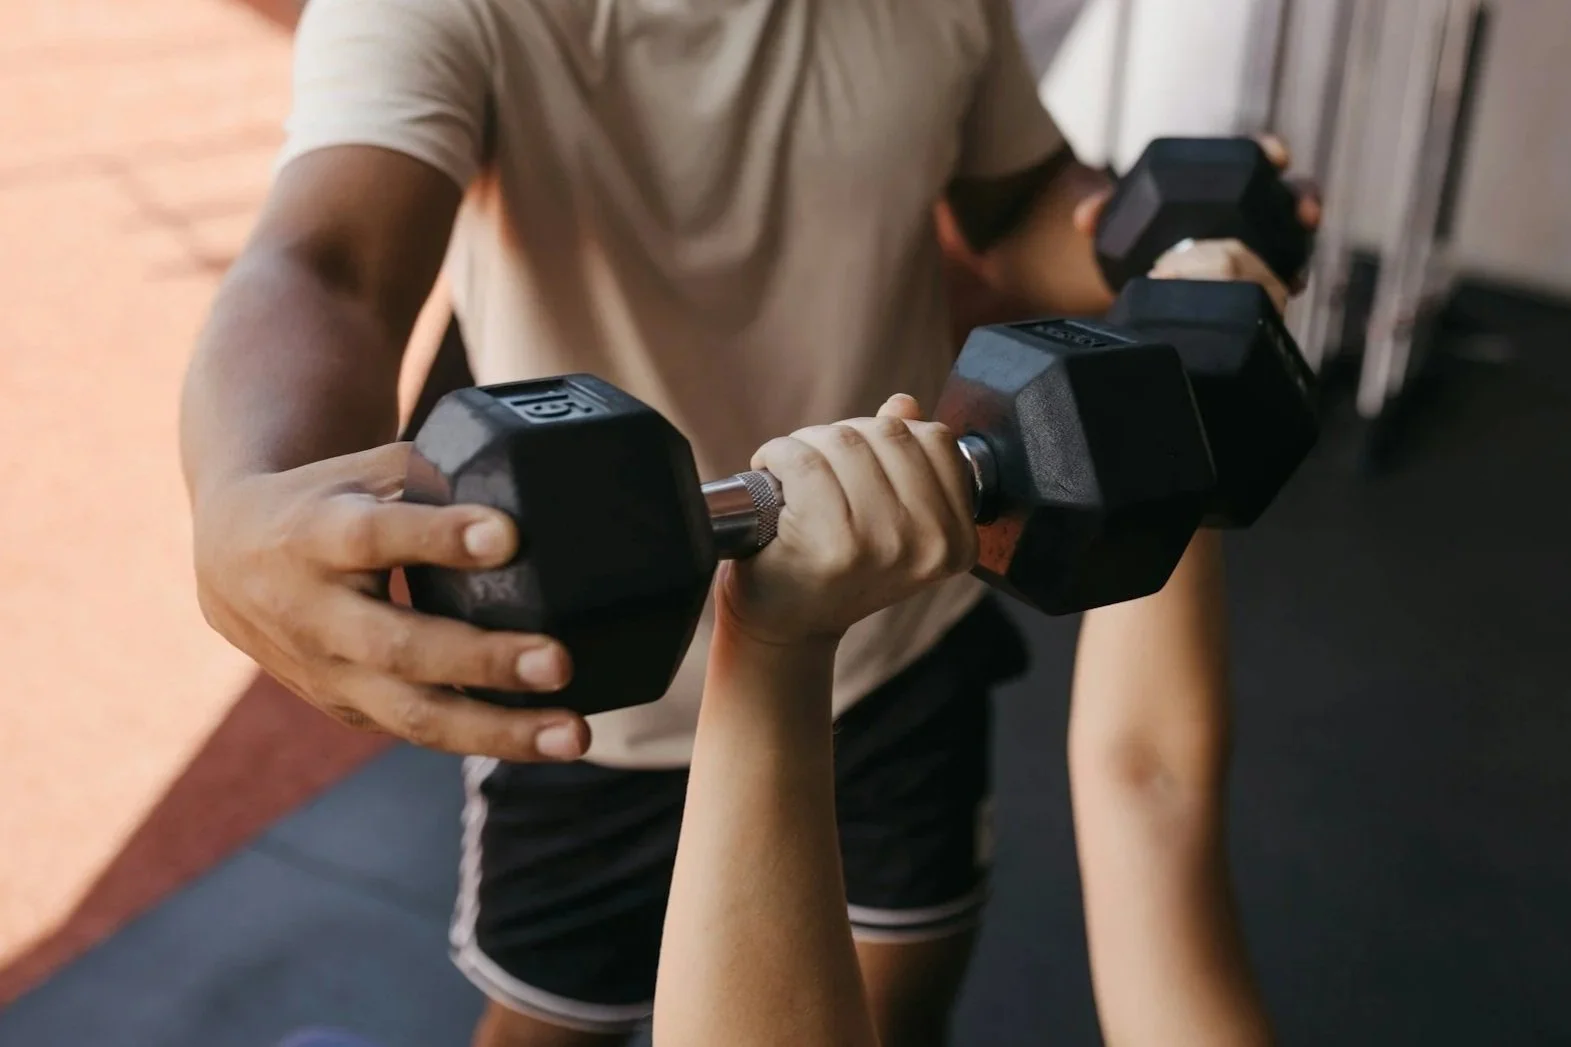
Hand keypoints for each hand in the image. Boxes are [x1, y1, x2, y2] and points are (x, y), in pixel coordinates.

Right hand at [192, 443, 588, 760]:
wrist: (230, 559)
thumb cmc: (326, 501)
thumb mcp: (363, 474)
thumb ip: (438, 478)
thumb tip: (538, 487)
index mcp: (314, 536)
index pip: (374, 537)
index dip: (437, 537)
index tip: (508, 535)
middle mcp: (313, 614)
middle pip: (400, 647)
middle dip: (484, 659)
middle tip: (562, 660)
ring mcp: (328, 674)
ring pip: (413, 714)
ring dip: (500, 730)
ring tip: (574, 733)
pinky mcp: (348, 709)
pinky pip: (421, 730)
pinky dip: (487, 738)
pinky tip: (549, 738)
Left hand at [715, 396, 977, 648]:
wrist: (785, 625)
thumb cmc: (832, 568)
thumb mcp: (885, 515)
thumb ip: (905, 458)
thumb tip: (904, 405)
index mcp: (956, 538)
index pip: (935, 439)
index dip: (887, 432)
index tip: (857, 457)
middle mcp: (930, 545)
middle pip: (888, 433)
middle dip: (843, 435)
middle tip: (816, 465)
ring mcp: (884, 545)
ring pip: (845, 440)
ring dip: (808, 444)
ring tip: (794, 473)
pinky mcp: (832, 543)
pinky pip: (804, 460)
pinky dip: (778, 455)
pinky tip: (771, 474)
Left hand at [1071, 134, 1321, 299]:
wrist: (1138, 282)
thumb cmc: (1140, 235)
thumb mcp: (1122, 222)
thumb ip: (1105, 211)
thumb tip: (1084, 217)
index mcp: (1222, 183)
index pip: (1255, 157)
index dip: (1268, 151)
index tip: (1275, 155)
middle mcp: (1249, 211)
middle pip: (1289, 196)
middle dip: (1303, 200)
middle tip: (1304, 212)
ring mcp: (1259, 247)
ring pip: (1294, 240)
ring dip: (1302, 248)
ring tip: (1300, 263)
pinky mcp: (1258, 282)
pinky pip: (1281, 280)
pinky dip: (1287, 283)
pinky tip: (1290, 288)